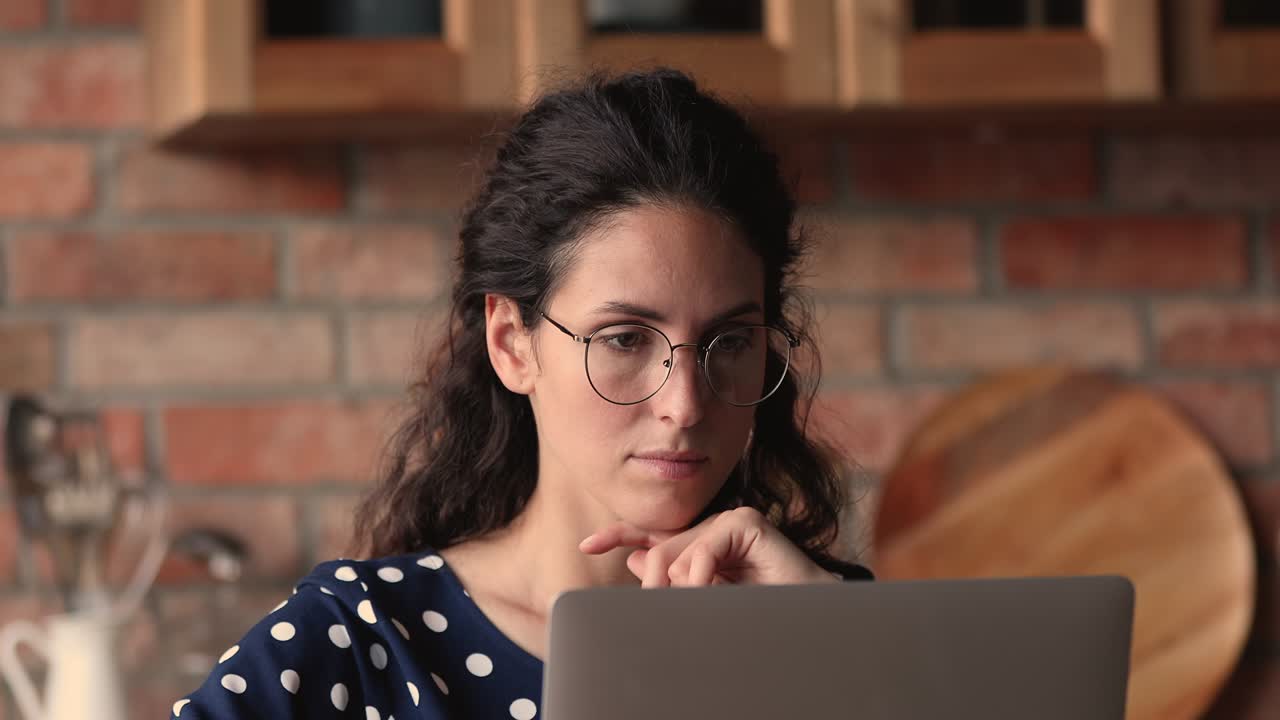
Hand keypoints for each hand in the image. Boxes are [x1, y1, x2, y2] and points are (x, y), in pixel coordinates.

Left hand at [579, 507, 837, 587]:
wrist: (803, 612)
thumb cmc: (761, 608)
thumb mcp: (707, 595)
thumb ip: (673, 578)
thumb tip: (635, 558)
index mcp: (700, 546)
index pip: (653, 538)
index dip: (618, 535)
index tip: (587, 544)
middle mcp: (712, 529)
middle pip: (660, 553)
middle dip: (656, 588)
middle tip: (660, 611)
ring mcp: (728, 521)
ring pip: (678, 557)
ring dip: (688, 590)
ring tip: (711, 604)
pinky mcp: (744, 521)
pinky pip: (702, 553)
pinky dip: (703, 578)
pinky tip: (716, 589)